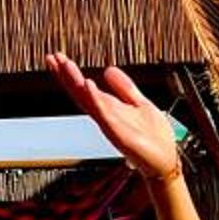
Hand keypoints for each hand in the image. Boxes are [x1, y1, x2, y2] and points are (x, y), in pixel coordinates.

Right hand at [46, 55, 181, 181]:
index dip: (71, 73)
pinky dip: (95, 100)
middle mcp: (106, 116)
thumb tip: (108, 70)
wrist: (166, 161)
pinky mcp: (120, 133)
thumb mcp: (140, 103)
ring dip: (76, 83)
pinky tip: (88, 85)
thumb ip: (124, 88)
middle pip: (81, 93)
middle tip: (52, 58)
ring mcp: (111, 125)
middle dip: (66, 76)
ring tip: (65, 65)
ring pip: (88, 101)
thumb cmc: (154, 138)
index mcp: (109, 108)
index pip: (84, 88)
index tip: (58, 58)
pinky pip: (104, 114)